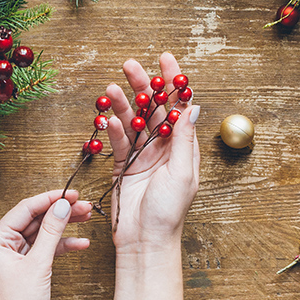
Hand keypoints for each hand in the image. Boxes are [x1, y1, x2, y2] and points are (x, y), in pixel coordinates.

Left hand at [0, 189, 91, 299]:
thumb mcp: (38, 264)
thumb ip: (51, 232)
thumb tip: (62, 206)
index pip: (26, 208)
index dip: (50, 199)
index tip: (71, 193)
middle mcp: (4, 244)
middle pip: (36, 219)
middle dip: (60, 212)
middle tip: (83, 205)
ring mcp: (16, 255)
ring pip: (43, 232)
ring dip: (64, 226)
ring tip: (87, 218)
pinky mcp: (28, 267)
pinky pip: (47, 249)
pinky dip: (63, 246)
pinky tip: (81, 243)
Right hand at [104, 52, 199, 252]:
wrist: (145, 240)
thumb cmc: (168, 212)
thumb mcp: (182, 173)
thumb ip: (183, 140)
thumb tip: (192, 107)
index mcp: (183, 147)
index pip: (180, 106)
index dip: (174, 82)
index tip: (165, 59)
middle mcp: (164, 147)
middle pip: (153, 108)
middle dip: (142, 85)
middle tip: (129, 65)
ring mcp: (143, 155)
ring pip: (133, 120)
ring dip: (123, 103)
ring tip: (110, 88)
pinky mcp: (124, 165)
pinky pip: (118, 140)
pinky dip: (112, 127)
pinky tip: (107, 118)